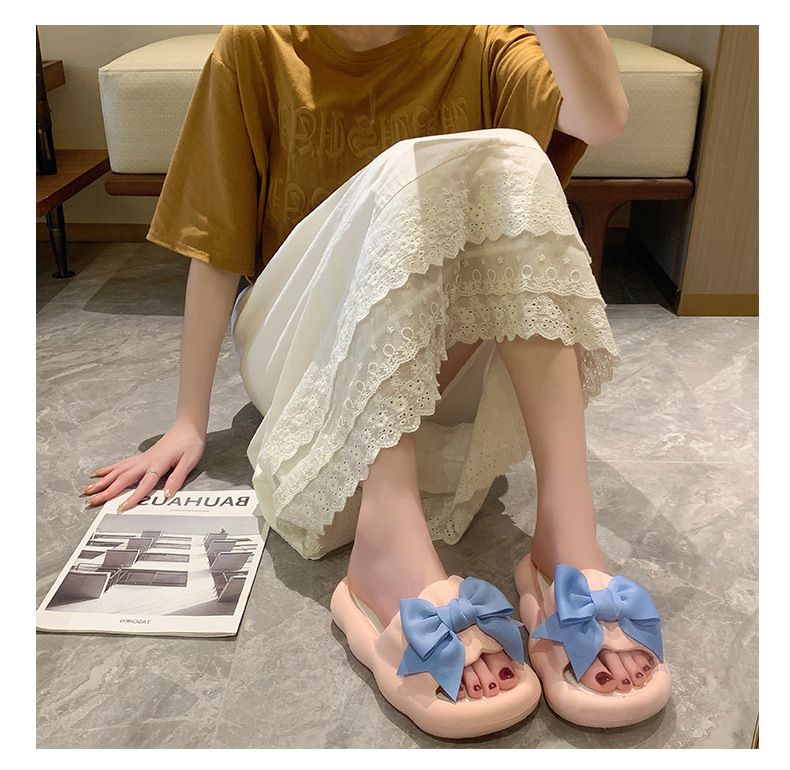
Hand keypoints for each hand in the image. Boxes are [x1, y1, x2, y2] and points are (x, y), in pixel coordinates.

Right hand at [81, 422, 206, 511]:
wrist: (187, 427)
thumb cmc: (190, 443)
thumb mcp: (189, 461)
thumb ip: (177, 478)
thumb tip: (167, 495)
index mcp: (159, 463)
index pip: (144, 484)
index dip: (133, 497)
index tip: (121, 507)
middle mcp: (146, 461)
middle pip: (124, 478)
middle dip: (108, 491)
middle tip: (92, 501)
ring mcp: (142, 458)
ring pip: (119, 471)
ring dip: (103, 481)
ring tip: (88, 490)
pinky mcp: (141, 457)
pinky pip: (121, 464)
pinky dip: (109, 470)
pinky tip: (99, 474)